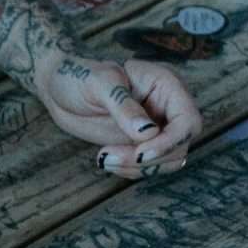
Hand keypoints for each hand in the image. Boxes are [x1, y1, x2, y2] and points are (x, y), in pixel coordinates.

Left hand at [33, 53, 203, 180]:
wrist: (60, 88)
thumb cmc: (79, 76)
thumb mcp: (99, 84)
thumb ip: (123, 106)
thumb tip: (148, 132)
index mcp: (165, 84)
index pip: (187, 120)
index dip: (170, 142)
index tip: (139, 154)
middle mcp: (167, 106)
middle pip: (180, 145)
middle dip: (148, 159)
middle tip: (108, 156)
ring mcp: (157, 127)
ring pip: (168, 161)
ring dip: (137, 168)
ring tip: (103, 158)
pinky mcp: (142, 144)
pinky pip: (149, 166)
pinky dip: (129, 171)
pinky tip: (104, 159)